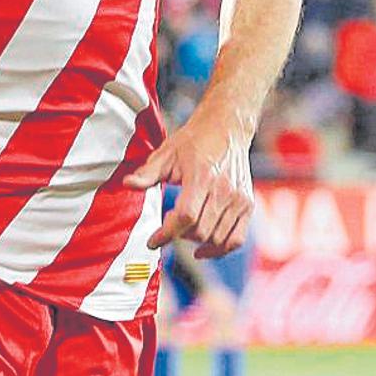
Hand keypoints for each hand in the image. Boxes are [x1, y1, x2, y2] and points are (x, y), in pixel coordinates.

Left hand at [124, 103, 254, 258]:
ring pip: (216, 238)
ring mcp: (238, 199)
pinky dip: (220, 249)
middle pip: (200, 231)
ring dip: (196, 242)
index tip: (153, 241)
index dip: (166, 233)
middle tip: (167, 227)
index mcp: (202, 177)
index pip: (185, 217)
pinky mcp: (247, 204)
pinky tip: (204, 249)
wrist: (227, 127)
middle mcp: (224, 190)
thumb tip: (127, 184)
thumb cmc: (196, 139)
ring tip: (183, 231)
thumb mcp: (167, 152)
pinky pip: (236, 239)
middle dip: (178, 235)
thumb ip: (147, 172)